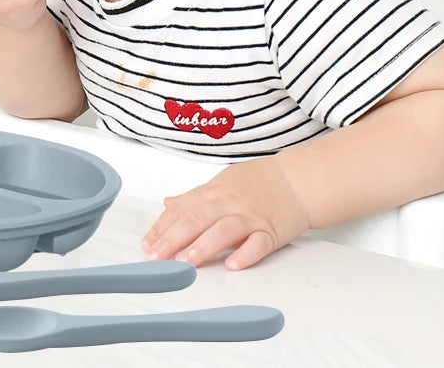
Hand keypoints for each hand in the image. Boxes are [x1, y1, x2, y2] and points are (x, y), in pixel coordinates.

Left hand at [139, 156, 309, 269]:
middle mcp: (228, 202)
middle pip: (196, 219)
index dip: (162, 227)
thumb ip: (194, 196)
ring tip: (186, 262)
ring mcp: (250, 216)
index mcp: (213, 192)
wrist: (296, 179)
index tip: (147, 245)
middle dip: (173, 239)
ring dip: (204, 246)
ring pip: (224, 230)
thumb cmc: (257, 182)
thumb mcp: (220, 183)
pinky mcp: (271, 231)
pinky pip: (258, 243)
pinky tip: (232, 264)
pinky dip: (245, 253)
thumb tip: (167, 203)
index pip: (181, 209)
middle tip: (156, 257)